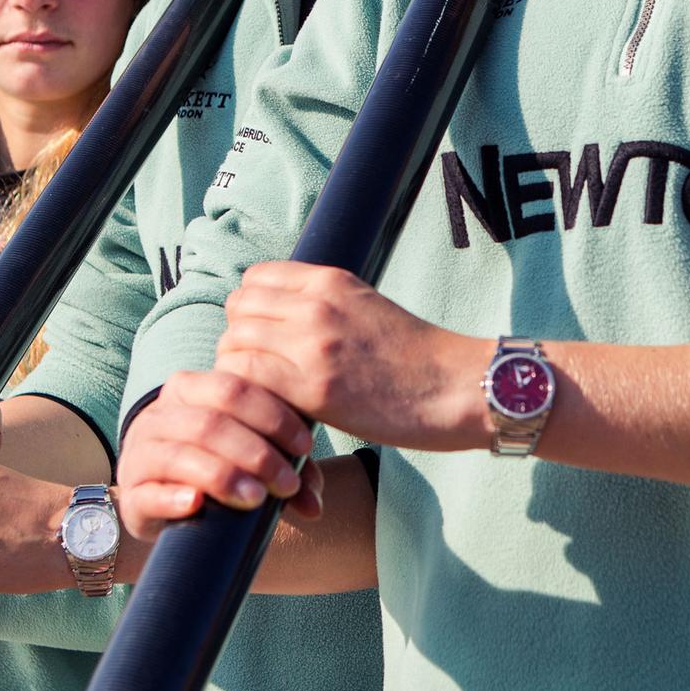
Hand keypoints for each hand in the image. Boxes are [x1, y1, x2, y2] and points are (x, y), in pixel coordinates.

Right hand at [116, 370, 323, 542]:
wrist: (159, 497)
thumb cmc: (215, 465)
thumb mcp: (248, 455)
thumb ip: (283, 465)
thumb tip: (316, 502)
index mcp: (190, 388)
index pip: (233, 387)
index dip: (273, 415)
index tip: (305, 447)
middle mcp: (160, 414)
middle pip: (211, 422)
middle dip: (256, 452)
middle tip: (288, 484)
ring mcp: (139, 453)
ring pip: (181, 454)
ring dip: (223, 476)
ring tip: (257, 500)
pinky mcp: (129, 494)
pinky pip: (147, 493)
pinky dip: (173, 497)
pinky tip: (197, 505)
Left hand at [216, 263, 484, 450]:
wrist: (455, 385)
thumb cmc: (414, 354)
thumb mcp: (365, 305)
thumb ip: (321, 303)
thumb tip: (279, 313)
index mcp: (329, 280)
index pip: (255, 278)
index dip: (250, 308)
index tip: (262, 334)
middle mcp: (316, 305)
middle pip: (238, 309)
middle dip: (239, 339)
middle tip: (258, 369)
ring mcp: (314, 346)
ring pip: (234, 344)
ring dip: (239, 370)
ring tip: (262, 394)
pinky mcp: (316, 389)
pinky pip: (250, 381)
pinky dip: (249, 396)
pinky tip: (271, 412)